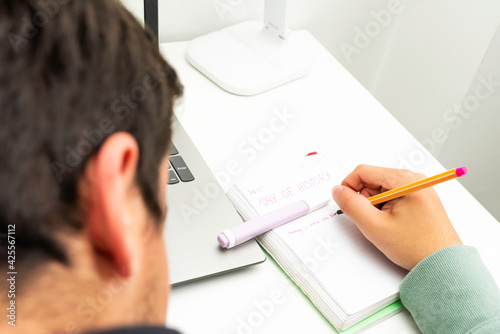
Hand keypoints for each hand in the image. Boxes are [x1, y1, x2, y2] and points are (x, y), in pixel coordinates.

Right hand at [331, 165, 461, 270]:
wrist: (443, 264)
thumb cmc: (417, 247)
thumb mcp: (375, 226)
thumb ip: (352, 205)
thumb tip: (338, 191)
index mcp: (406, 181)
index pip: (364, 171)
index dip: (349, 186)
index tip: (345, 202)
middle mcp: (414, 180)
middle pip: (373, 179)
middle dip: (365, 199)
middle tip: (372, 220)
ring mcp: (419, 188)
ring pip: (382, 189)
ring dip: (376, 205)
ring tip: (386, 224)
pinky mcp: (421, 198)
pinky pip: (394, 196)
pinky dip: (386, 208)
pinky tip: (393, 224)